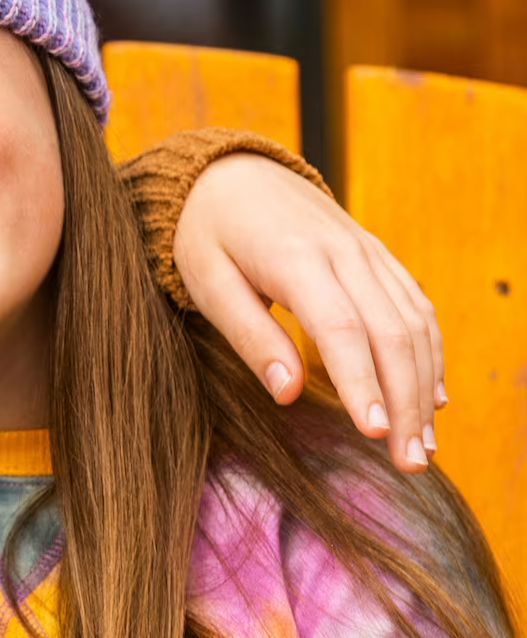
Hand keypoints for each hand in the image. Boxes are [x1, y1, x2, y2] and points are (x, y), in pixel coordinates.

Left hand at [176, 152, 439, 473]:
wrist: (227, 173)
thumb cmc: (206, 234)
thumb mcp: (207, 282)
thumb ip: (249, 336)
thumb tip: (289, 393)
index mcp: (297, 259)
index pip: (343, 330)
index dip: (364, 384)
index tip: (373, 435)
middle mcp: (345, 253)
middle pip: (392, 334)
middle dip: (405, 403)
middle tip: (408, 464)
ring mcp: (367, 252)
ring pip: (414, 324)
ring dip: (425, 387)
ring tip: (422, 447)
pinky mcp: (376, 256)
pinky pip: (415, 307)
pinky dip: (429, 355)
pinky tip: (431, 399)